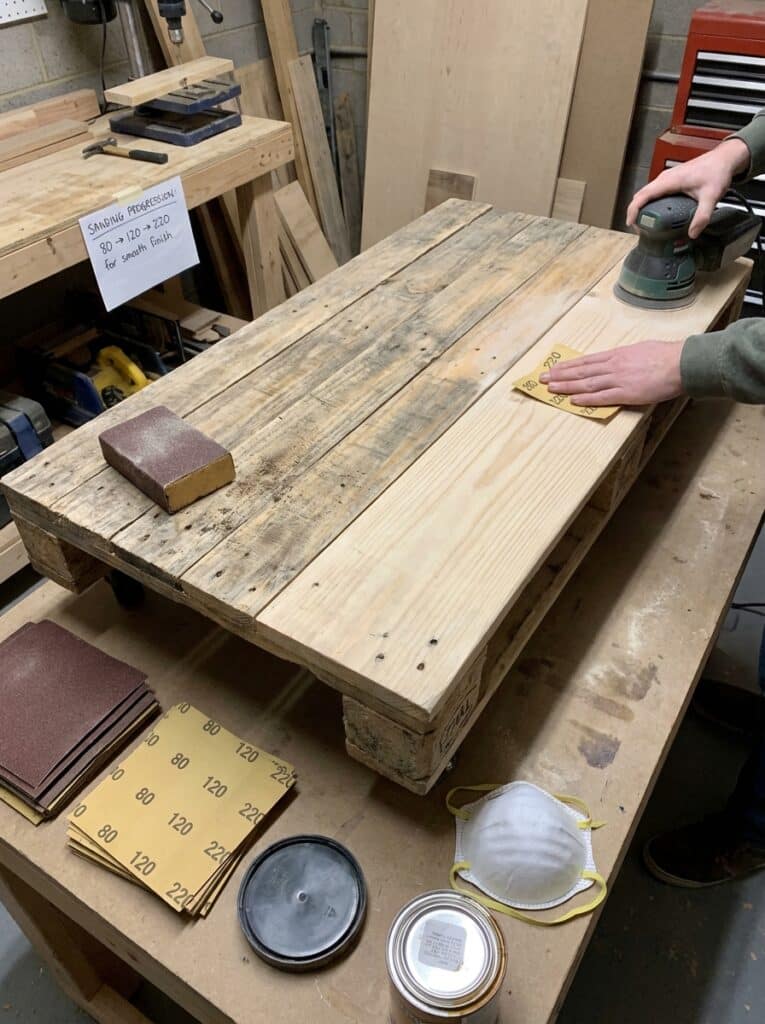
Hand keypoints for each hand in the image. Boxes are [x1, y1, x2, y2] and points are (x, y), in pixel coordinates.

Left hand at [539, 341, 684, 406]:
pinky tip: (573, 400)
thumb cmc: (666, 355)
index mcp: (617, 355)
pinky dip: (586, 399)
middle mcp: (613, 366)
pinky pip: (602, 397)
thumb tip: (618, 361)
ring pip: (586, 383)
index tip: (554, 368)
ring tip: (550, 388)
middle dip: (560, 375)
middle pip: (581, 371)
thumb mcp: (641, 350)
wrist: (681, 363)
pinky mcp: (626, 393)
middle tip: (542, 379)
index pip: (586, 361)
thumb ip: (626, 357)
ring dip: (567, 387)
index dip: (568, 366)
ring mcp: (618, 379)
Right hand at [627, 138, 749, 238]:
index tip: (630, 223)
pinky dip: (649, 203)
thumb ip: (702, 216)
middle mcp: (664, 178)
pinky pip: (654, 192)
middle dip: (635, 211)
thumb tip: (692, 233)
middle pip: (641, 195)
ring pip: (646, 193)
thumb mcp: (711, 196)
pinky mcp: (671, 180)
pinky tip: (656, 213)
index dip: (633, 210)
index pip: (643, 195)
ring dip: (641, 207)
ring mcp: (667, 179)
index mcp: (669, 181)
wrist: (723, 159)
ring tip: (644, 223)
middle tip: (638, 228)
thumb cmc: (716, 171)